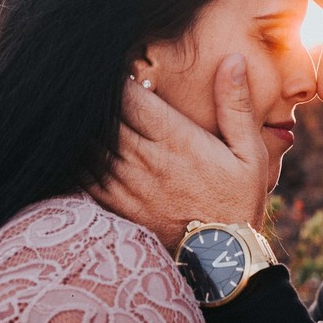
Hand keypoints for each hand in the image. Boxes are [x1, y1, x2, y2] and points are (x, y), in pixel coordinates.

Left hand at [87, 54, 268, 249]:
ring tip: (74, 104)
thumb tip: (232, 60)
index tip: (113, 62)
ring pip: (89, 144)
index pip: (130, 97)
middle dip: (94, 96)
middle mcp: (146, 160)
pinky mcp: (116, 206)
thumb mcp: (250, 153)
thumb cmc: (238, 202)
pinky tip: (72, 143)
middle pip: (103, 117)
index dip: (116, 77)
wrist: (222, 262)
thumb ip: (236, 105)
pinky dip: (75, 156)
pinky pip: (83, 175)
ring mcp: (127, 185)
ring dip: (82, 123)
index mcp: (176, 141)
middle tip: (83, 77)